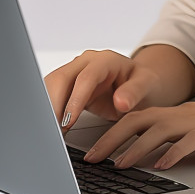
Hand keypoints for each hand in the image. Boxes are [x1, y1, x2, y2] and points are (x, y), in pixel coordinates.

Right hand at [44, 49, 161, 130]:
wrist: (137, 83)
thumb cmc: (141, 82)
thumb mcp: (146, 86)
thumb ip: (135, 92)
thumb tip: (121, 102)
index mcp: (105, 60)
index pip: (85, 78)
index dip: (75, 99)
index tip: (68, 121)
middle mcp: (86, 63)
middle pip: (60, 79)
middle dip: (53, 105)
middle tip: (53, 132)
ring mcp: (75, 72)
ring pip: (50, 86)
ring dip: (48, 109)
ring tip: (51, 133)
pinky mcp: (68, 86)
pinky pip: (51, 95)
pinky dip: (49, 111)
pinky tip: (50, 128)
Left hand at [83, 100, 194, 169]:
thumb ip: (181, 145)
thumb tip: (151, 164)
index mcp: (182, 114)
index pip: (138, 118)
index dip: (112, 133)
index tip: (92, 152)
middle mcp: (188, 114)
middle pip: (140, 119)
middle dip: (112, 139)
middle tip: (90, 159)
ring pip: (160, 129)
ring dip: (135, 148)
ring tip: (116, 165)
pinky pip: (190, 140)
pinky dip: (172, 153)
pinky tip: (160, 167)